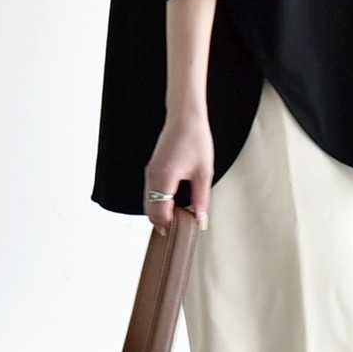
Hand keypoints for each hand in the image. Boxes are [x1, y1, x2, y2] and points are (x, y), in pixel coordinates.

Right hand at [144, 109, 212, 236]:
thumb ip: (201, 199)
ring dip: (160, 214)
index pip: (160, 212)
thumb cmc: (195, 139)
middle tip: (178, 232)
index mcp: (164, 178)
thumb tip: (200, 220)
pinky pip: (150, 193)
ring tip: (177, 221)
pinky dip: (157, 203)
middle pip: (150, 210)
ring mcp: (150, 173)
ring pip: (148, 203)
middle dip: (162, 223)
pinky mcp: (152, 169)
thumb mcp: (204, 172)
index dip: (169, 226)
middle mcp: (152, 177)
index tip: (181, 234)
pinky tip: (172, 206)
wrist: (184, 117)